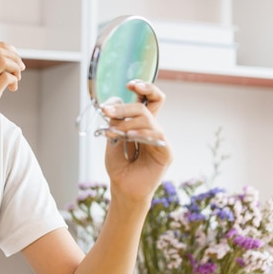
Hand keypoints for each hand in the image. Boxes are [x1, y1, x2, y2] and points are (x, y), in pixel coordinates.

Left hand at [101, 81, 172, 203]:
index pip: (149, 99)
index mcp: (141, 122)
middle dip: (125, 106)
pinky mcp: (165, 151)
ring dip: (127, 122)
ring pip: (147, 118)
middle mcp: (153, 127)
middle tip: (107, 111)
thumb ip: (115, 121)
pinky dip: (140, 133)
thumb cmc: (119, 164)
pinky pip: (156, 134)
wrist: (123, 188)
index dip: (144, 88)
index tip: (129, 85)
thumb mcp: (112, 138)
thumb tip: (112, 104)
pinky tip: (128, 136)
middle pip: (148, 104)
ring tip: (114, 132)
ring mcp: (160, 139)